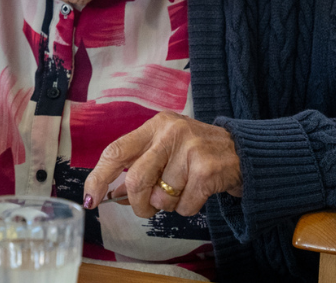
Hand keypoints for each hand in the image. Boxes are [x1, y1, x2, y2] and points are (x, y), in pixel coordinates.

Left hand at [83, 111, 242, 217]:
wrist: (244, 153)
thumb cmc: (198, 154)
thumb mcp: (166, 151)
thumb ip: (139, 168)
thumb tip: (110, 193)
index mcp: (155, 125)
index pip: (116, 151)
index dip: (99, 177)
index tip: (91, 198)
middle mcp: (170, 131)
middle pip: (136, 179)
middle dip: (138, 204)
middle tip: (146, 210)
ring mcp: (190, 148)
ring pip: (161, 197)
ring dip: (168, 205)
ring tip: (182, 191)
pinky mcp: (207, 168)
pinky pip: (184, 206)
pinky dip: (187, 209)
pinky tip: (198, 194)